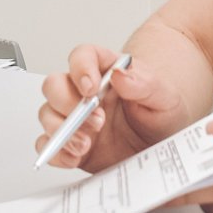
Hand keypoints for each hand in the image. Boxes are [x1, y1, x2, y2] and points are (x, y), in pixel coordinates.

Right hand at [36, 44, 188, 171]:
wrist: (163, 145)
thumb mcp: (165, 97)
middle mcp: (86, 93)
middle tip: (97, 121)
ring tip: (87, 143)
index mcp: (108, 72)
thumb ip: (145, 83)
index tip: (91, 87)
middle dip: (69, 104)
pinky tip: (76, 156)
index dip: (81, 68)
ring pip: (47, 113)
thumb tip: (121, 74)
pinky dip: (56, 153)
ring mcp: (76, 118)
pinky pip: (47, 144)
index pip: (84, 56)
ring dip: (63, 130)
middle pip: (55, 84)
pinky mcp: (70, 143)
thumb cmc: (163, 114)